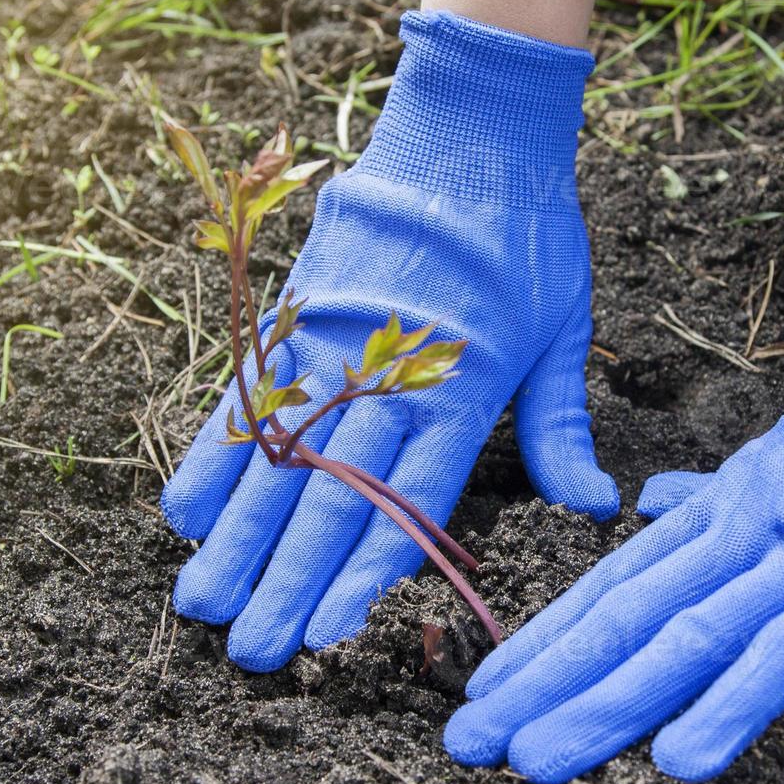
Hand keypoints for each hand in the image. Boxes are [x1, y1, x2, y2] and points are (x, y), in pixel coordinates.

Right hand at [159, 12, 618, 671]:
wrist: (470, 131)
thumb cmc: (527, 238)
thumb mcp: (564, 328)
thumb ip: (562, 426)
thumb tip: (596, 507)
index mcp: (464, 383)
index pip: (410, 496)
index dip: (367, 567)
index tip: (330, 629)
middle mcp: (391, 369)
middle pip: (333, 490)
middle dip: (289, 577)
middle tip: (254, 652)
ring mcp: (334, 339)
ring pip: (278, 453)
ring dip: (237, 535)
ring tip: (202, 603)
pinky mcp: (297, 310)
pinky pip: (249, 391)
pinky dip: (215, 451)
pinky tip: (186, 511)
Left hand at [444, 207, 783, 783]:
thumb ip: (721, 493)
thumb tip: (653, 508)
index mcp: (729, 506)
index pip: (617, 582)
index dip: (547, 638)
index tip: (487, 685)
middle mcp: (745, 530)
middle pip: (626, 614)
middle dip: (543, 681)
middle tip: (467, 740)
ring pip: (683, 634)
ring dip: (603, 702)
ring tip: (533, 759)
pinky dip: (729, 704)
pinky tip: (675, 761)